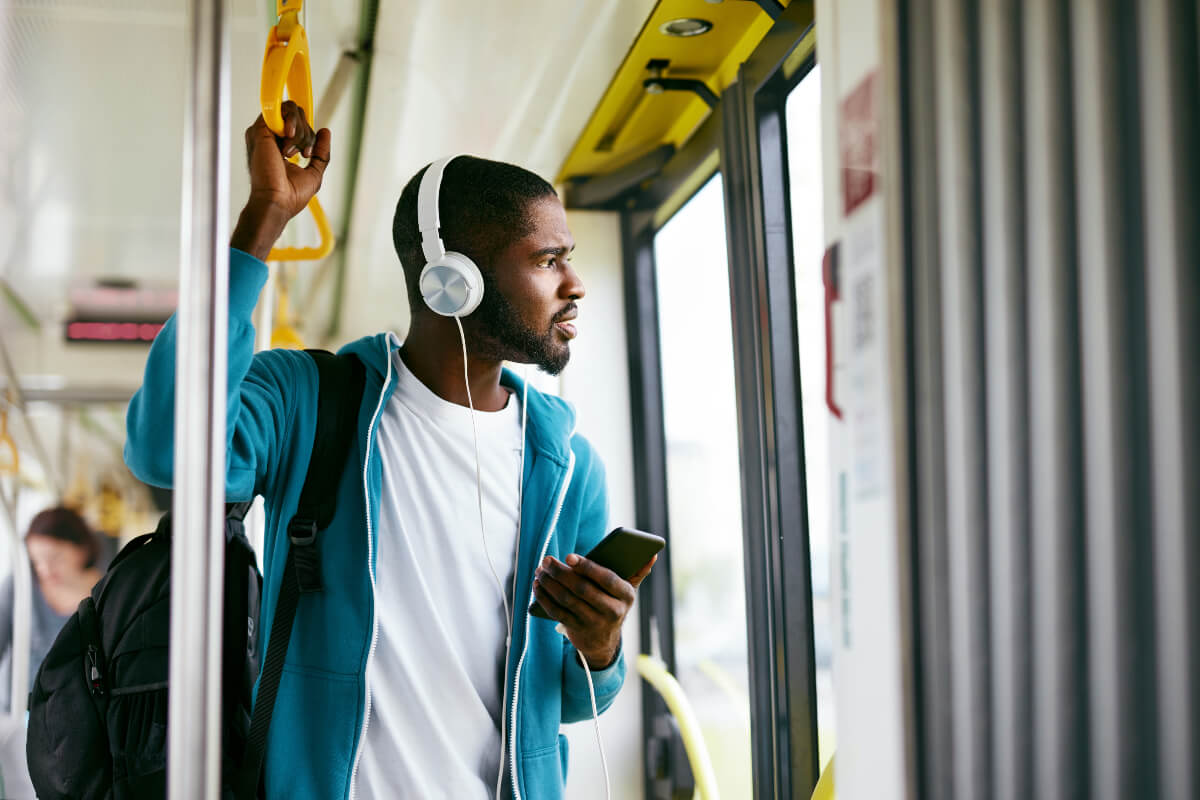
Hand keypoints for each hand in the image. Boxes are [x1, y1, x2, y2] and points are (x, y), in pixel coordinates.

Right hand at [231, 101, 330, 259]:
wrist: (276, 201)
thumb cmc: (291, 195)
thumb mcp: (314, 172)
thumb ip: (321, 153)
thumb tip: (326, 131)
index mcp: (279, 148)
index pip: (300, 128)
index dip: (309, 137)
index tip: (306, 155)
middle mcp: (270, 138)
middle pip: (297, 117)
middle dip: (307, 134)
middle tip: (303, 153)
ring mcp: (264, 133)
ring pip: (291, 110)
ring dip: (301, 130)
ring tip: (292, 150)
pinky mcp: (260, 128)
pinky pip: (282, 108)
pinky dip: (293, 121)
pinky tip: (289, 136)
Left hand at [533, 553, 657, 669]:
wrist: (604, 641)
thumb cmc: (613, 604)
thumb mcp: (627, 591)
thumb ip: (637, 572)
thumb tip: (652, 555)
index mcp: (626, 596)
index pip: (607, 579)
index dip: (588, 567)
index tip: (570, 556)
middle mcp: (612, 611)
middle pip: (582, 589)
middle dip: (561, 572)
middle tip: (547, 560)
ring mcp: (593, 623)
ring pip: (567, 600)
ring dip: (550, 583)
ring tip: (541, 571)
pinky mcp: (577, 630)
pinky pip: (557, 612)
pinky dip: (545, 598)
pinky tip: (538, 585)